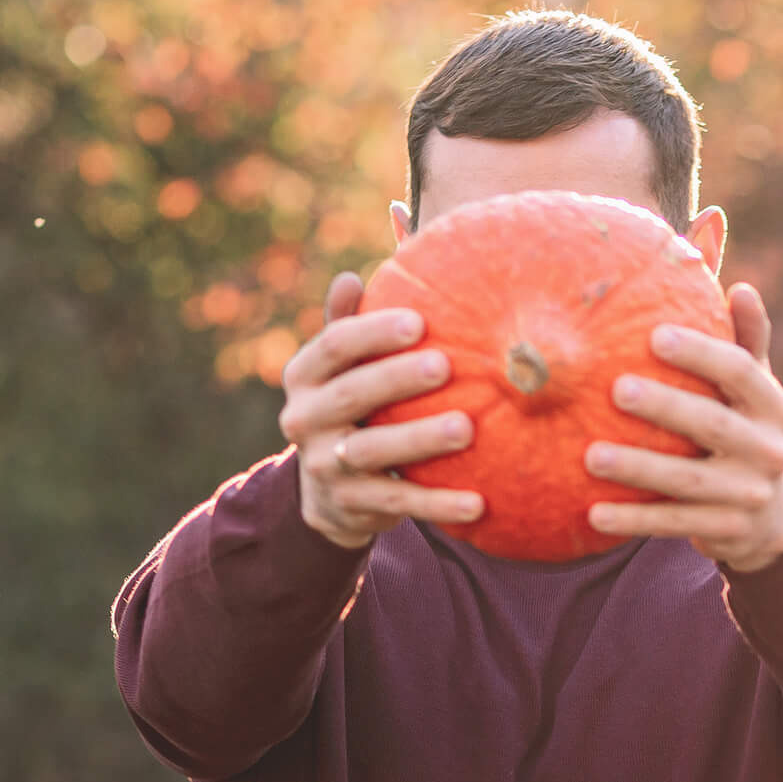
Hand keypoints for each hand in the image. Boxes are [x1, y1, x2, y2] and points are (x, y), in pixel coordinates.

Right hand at [279, 271, 482, 548]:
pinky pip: (398, 501)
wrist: (330, 495)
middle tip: (445, 366)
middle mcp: (304, 418)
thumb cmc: (352, 410)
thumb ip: (349, 327)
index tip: (419, 321)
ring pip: (372, 450)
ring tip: (467, 428)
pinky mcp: (350, 504)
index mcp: (304, 375)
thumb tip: (350, 277)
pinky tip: (478, 502)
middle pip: (351, 394)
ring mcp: (324, 464)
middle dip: (397, 378)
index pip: (334, 345)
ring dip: (420, 438)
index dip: (374, 332)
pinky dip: (438, 503)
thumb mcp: (344, 371)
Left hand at [586, 282, 782, 573]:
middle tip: (616, 390)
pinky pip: (675, 524)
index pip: (740, 371)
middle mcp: (768, 449)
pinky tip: (593, 513)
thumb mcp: (754, 385)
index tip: (655, 335)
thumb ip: (744, 338)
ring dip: (639, 468)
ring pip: (688, 482)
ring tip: (591, 456)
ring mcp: (749, 494)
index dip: (700, 353)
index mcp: (772, 404)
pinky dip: (634, 520)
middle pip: (714, 424)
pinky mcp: (728, 531)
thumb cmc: (745, 427)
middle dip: (666, 407)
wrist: (771, 515)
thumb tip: (735, 281)